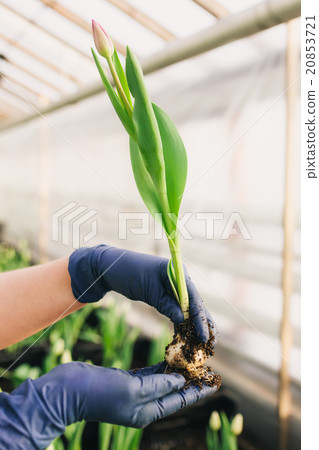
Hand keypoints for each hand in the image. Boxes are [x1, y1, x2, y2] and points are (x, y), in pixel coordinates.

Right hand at [0, 362, 216, 448]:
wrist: (68, 389)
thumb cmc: (100, 392)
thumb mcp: (134, 389)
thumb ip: (159, 384)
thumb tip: (180, 380)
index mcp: (147, 413)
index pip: (179, 401)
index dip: (197, 392)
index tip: (214, 383)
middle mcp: (143, 405)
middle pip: (173, 392)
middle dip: (189, 380)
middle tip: (206, 367)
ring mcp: (133, 393)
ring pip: (161, 381)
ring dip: (176, 371)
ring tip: (192, 361)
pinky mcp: (125, 381)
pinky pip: (148, 374)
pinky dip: (159, 367)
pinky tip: (169, 358)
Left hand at [68, 245, 215, 341]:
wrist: (110, 269)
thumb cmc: (128, 273)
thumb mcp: (146, 289)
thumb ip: (164, 303)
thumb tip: (182, 320)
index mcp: (177, 272)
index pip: (193, 297)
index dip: (200, 317)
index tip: (203, 336)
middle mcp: (179, 280)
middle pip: (195, 304)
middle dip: (203, 323)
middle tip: (211, 344)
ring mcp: (173, 288)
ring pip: (188, 310)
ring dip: (194, 326)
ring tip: (203, 345)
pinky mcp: (165, 296)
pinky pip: (177, 311)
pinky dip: (182, 324)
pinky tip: (186, 338)